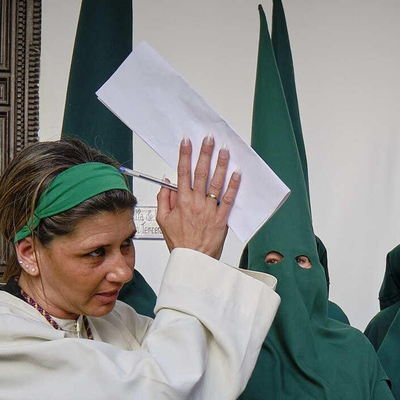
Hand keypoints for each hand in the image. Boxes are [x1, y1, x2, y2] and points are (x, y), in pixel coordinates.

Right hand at [155, 136, 239, 259]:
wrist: (193, 260)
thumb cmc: (180, 242)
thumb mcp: (163, 220)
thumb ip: (164, 200)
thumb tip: (167, 183)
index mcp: (181, 202)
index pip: (182, 173)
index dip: (185, 155)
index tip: (187, 141)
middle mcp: (196, 203)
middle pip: (201, 173)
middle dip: (204, 153)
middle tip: (209, 139)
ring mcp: (209, 210)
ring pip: (216, 183)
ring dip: (221, 164)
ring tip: (224, 151)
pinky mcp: (221, 218)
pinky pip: (228, 199)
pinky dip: (233, 186)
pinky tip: (237, 174)